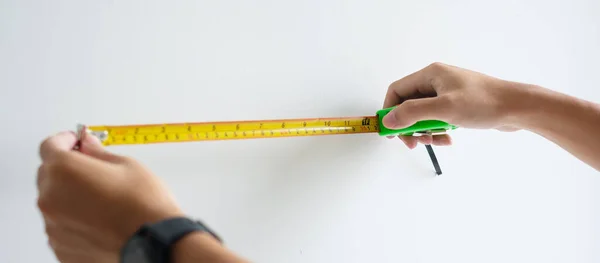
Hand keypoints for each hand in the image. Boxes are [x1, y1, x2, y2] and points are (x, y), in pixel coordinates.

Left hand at [37, 131, 183, 261]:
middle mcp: (50, 198)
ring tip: (102, 200)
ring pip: (55, 202)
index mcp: (63, 171)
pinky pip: (62, 225)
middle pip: (49, 174)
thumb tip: (88, 146)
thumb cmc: (144, 206)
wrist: (154, 243)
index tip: (76, 141)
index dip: (65, 140)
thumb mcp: (127, 166)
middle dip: (67, 169)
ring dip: (70, 196)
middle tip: (94, 170)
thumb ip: (98, 154)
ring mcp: (53, 226)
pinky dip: (75, 220)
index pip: (50, 146)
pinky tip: (100, 219)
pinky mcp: (61, 246)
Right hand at [383, 62, 525, 148]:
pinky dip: (439, 131)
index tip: (390, 130)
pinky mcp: (457, 105)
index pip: (397, 90)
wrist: (517, 108)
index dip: (390, 110)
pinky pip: (438, 119)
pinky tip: (448, 139)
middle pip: (408, 104)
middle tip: (413, 142)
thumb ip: (412, 113)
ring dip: (424, 131)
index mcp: (430, 75)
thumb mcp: (443, 109)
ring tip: (434, 141)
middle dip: (409, 125)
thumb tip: (389, 120)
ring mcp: (447, 93)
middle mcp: (437, 81)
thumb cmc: (484, 103)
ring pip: (423, 115)